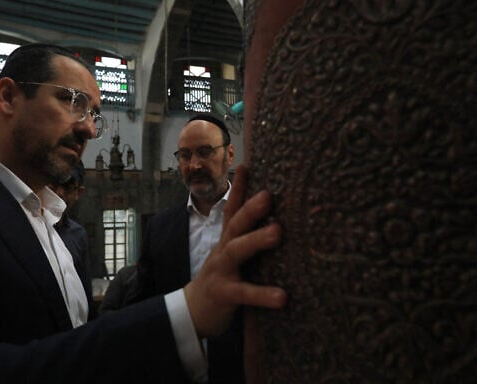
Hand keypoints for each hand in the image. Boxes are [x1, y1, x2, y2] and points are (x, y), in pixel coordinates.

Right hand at [183, 165, 286, 337]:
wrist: (194, 311)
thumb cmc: (223, 278)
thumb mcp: (233, 253)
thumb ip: (250, 237)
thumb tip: (279, 219)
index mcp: (228, 239)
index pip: (233, 209)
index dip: (239, 188)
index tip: (246, 165)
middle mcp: (223, 249)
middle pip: (236, 224)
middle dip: (251, 208)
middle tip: (268, 195)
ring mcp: (222, 270)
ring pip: (237, 250)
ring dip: (256, 239)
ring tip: (277, 232)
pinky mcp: (224, 293)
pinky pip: (244, 293)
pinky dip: (263, 294)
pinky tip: (282, 297)